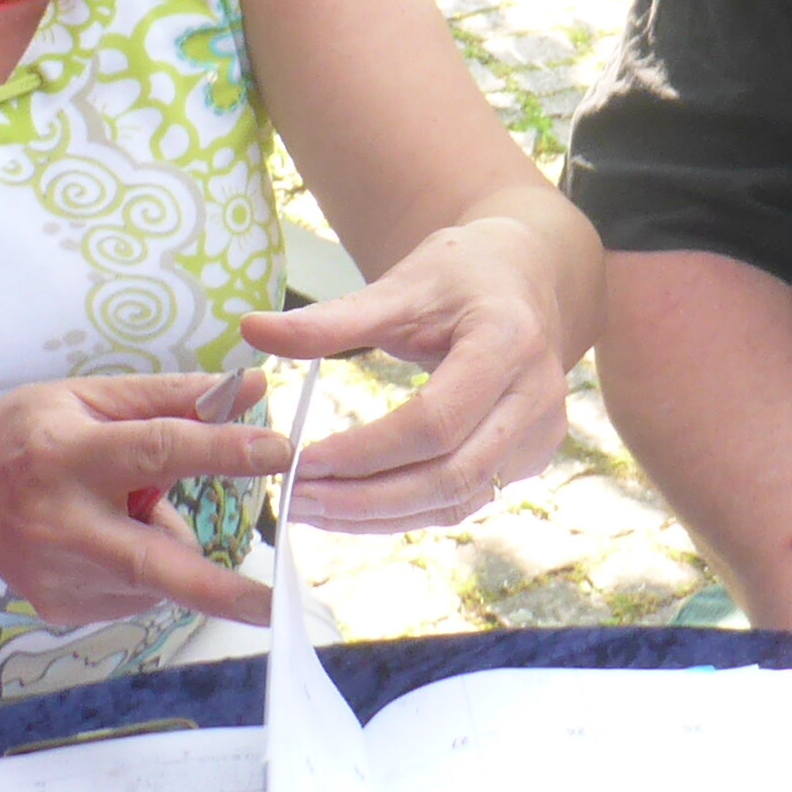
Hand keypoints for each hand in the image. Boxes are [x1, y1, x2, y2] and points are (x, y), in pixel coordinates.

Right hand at [0, 374, 292, 630]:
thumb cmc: (30, 433)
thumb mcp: (92, 398)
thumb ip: (175, 397)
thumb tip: (254, 388)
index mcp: (70, 455)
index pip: (159, 449)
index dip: (222, 450)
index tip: (280, 451)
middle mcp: (63, 523)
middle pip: (152, 561)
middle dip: (218, 590)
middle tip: (275, 606)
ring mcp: (60, 576)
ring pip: (158, 575)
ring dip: (166, 544)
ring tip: (119, 510)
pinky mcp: (64, 608)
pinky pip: (137, 593)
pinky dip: (141, 568)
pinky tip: (100, 539)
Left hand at [237, 217, 570, 531]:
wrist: (521, 279)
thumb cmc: (459, 276)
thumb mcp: (398, 286)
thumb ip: (329, 319)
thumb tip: (252, 330)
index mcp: (507, 343)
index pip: (434, 422)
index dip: (365, 452)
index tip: (302, 462)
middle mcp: (536, 397)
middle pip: (450, 475)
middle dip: (366, 499)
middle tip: (296, 500)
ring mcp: (540, 434)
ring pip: (457, 500)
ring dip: (380, 515)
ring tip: (312, 509)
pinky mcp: (530, 458)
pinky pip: (464, 499)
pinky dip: (406, 511)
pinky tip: (353, 508)